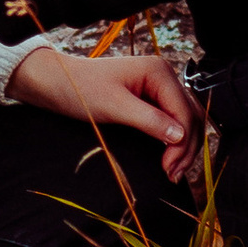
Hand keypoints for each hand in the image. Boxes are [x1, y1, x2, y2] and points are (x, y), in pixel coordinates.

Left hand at [8, 40, 202, 184]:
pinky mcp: (151, 98)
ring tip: (173, 171)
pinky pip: (172, 120)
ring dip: (184, 145)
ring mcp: (158, 87)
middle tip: (173, 174)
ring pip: (185, 119)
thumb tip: (180, 136)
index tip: (169, 167)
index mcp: (158, 72)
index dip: (183, 142)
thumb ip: (149, 120)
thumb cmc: (80, 89)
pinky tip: (169, 156)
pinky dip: (174, 139)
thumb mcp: (114, 107)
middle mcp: (164, 76)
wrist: (56, 82)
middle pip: (191, 116)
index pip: (184, 111)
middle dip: (187, 147)